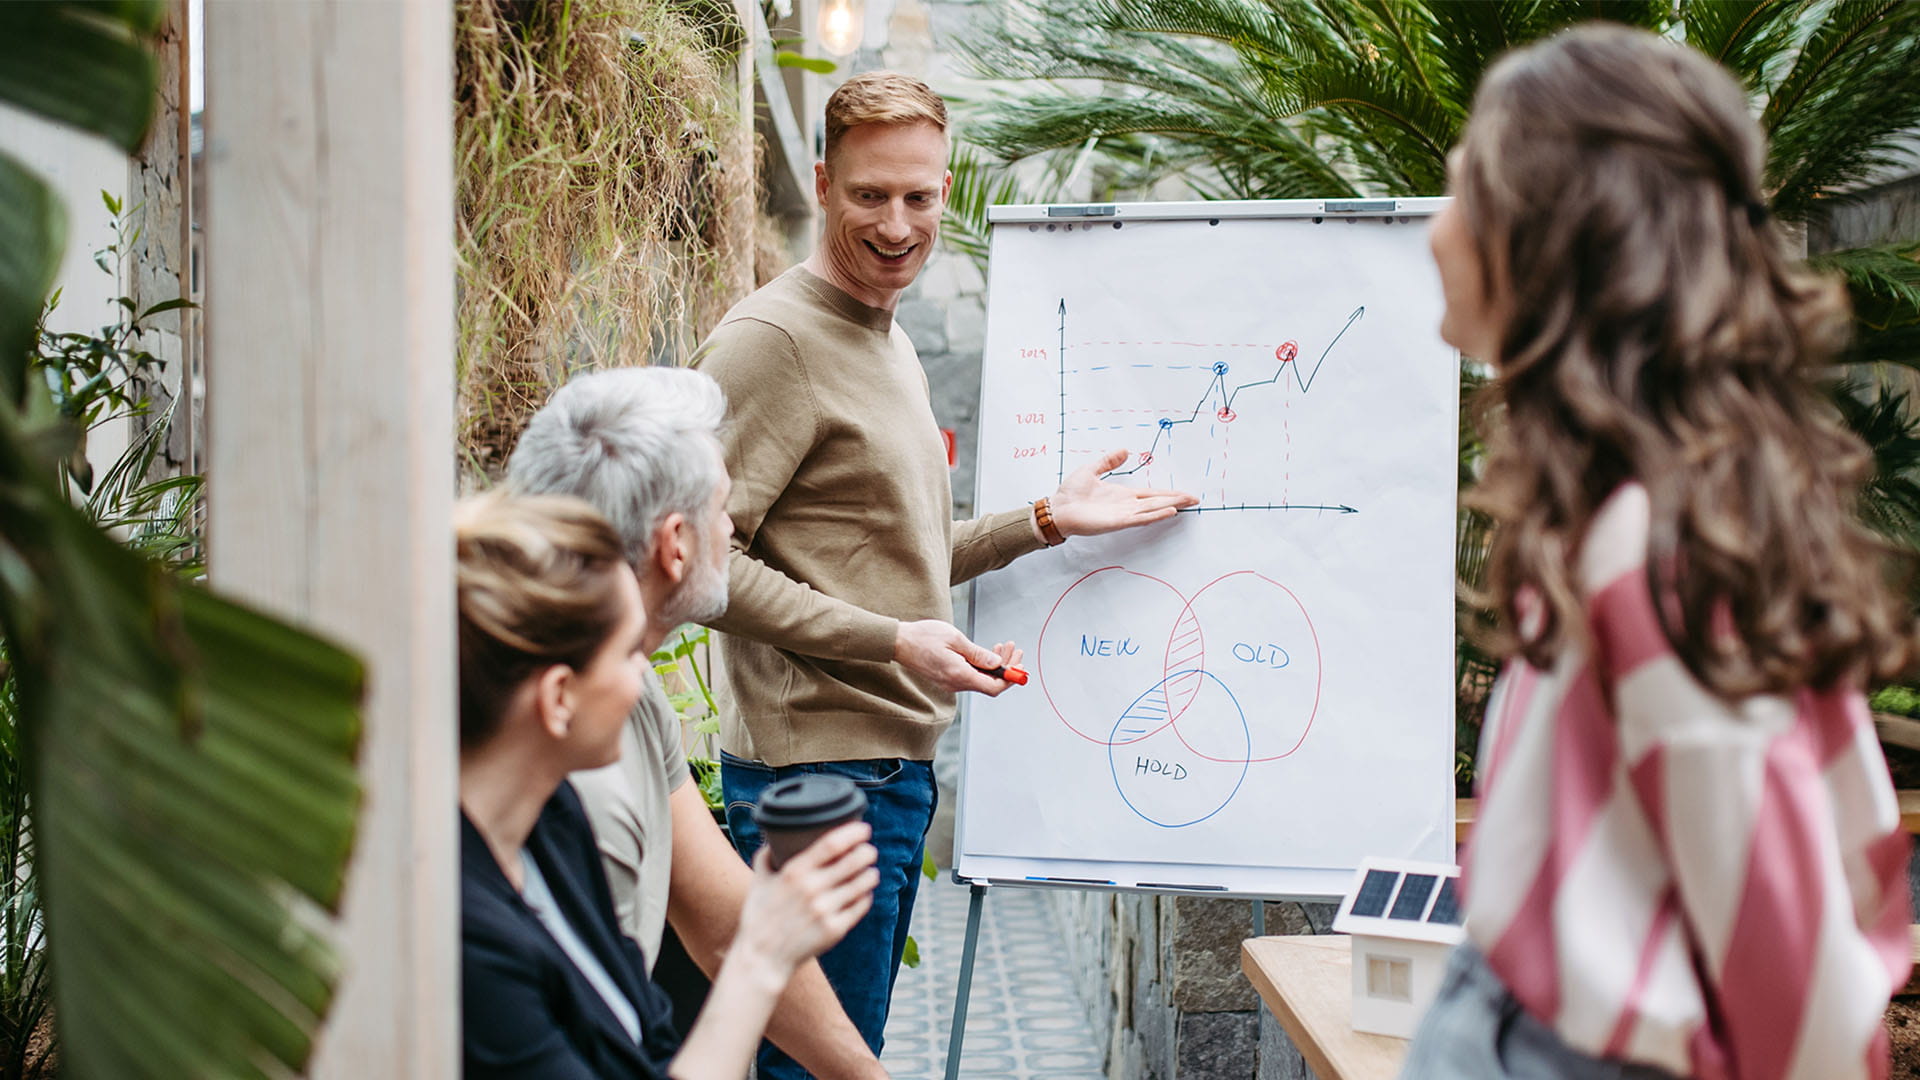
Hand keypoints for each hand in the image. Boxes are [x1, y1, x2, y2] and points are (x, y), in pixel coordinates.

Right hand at [735, 822, 878, 972]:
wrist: (761, 959)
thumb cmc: (759, 918)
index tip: (863, 829)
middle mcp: (812, 889)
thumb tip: (771, 839)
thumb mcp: (758, 883)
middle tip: (869, 850)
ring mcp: (825, 911)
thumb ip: (765, 858)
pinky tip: (863, 893)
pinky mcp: (834, 930)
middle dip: (867, 852)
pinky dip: (865, 896)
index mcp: (794, 873)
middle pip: (854, 861)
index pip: (832, 843)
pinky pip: (860, 906)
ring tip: (870, 871)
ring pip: (862, 883)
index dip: (853, 833)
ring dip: (870, 874)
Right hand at [894, 620, 1024, 694]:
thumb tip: (997, 663)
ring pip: (981, 679)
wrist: (899, 642)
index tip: (1019, 664)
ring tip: (1003, 646)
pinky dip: (983, 666)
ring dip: (995, 665)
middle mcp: (956, 684)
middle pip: (990, 684)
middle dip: (1006, 668)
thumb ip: (978, 654)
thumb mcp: (955, 639)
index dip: (1010, 678)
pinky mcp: (947, 678)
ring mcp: (951, 683)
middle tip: (1015, 649)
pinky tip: (987, 652)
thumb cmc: (924, 637)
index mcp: (960, 676)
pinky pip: (971, 676)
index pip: (994, 687)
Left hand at [1047, 449, 1197, 537]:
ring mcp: (1123, 514)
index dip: (1168, 492)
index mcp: (1122, 494)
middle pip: (1157, 501)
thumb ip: (1108, 461)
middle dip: (1176, 499)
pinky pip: (1140, 518)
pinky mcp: (1117, 521)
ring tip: (1187, 503)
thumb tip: (1124, 450)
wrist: (1057, 508)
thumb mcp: (1091, 470)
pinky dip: (1155, 515)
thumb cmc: (1070, 493)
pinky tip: (1168, 511)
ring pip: (1153, 509)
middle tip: (1195, 498)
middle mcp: (1126, 505)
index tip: (1184, 492)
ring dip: (1170, 506)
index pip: (1151, 493)